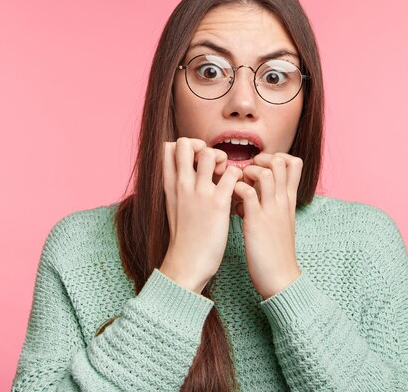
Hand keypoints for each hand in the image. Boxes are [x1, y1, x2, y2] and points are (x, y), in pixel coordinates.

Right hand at [159, 137, 242, 293]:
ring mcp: (199, 193)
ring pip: (210, 153)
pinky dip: (239, 177)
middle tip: (214, 165)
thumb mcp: (173, 208)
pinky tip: (239, 192)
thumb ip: (179, 189)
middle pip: (184, 142)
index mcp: (169, 186)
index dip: (186, 147)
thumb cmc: (184, 238)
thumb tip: (190, 175)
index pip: (167, 148)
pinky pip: (232, 173)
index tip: (197, 161)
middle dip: (202, 145)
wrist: (186, 264)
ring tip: (227, 178)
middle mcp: (182, 185)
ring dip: (223, 159)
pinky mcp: (218, 204)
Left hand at [232, 152, 303, 298]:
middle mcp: (282, 201)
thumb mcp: (278, 222)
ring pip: (265, 173)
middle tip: (246, 172)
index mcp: (289, 200)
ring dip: (247, 173)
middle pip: (280, 161)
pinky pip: (247, 194)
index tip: (259, 167)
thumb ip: (268, 204)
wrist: (281, 278)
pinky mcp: (257, 222)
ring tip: (238, 186)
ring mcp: (271, 210)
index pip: (293, 163)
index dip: (274, 157)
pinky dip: (237, 191)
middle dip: (260, 159)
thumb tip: (249, 191)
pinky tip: (232, 203)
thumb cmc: (276, 251)